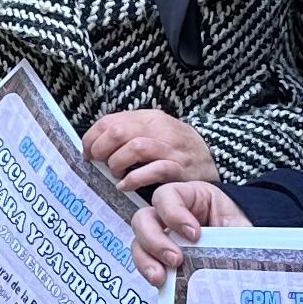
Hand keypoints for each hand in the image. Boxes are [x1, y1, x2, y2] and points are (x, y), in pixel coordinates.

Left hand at [84, 111, 215, 195]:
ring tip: (116, 174)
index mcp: (147, 118)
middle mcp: (158, 129)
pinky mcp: (179, 168)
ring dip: (117, 163)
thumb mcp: (153, 132)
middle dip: (101, 150)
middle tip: (99, 164)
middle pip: (117, 132)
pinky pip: (154, 170)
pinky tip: (126, 185)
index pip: (109, 121)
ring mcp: (169, 148)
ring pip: (134, 148)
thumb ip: (129, 133)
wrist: (214, 158)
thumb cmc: (177, 149)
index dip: (91, 138)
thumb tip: (96, 143)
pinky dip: (134, 179)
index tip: (88, 154)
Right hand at [134, 178, 246, 285]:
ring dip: (146, 259)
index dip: (174, 213)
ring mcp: (163, 236)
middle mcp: (170, 215)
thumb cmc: (242, 230)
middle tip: (175, 259)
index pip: (167, 195)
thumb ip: (232, 234)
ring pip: (139, 241)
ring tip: (161, 276)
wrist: (249, 247)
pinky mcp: (161, 257)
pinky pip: (145, 262)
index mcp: (190, 197)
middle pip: (143, 218)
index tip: (195, 234)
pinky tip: (161, 283)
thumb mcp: (240, 227)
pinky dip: (149, 271)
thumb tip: (231, 253)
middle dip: (155, 240)